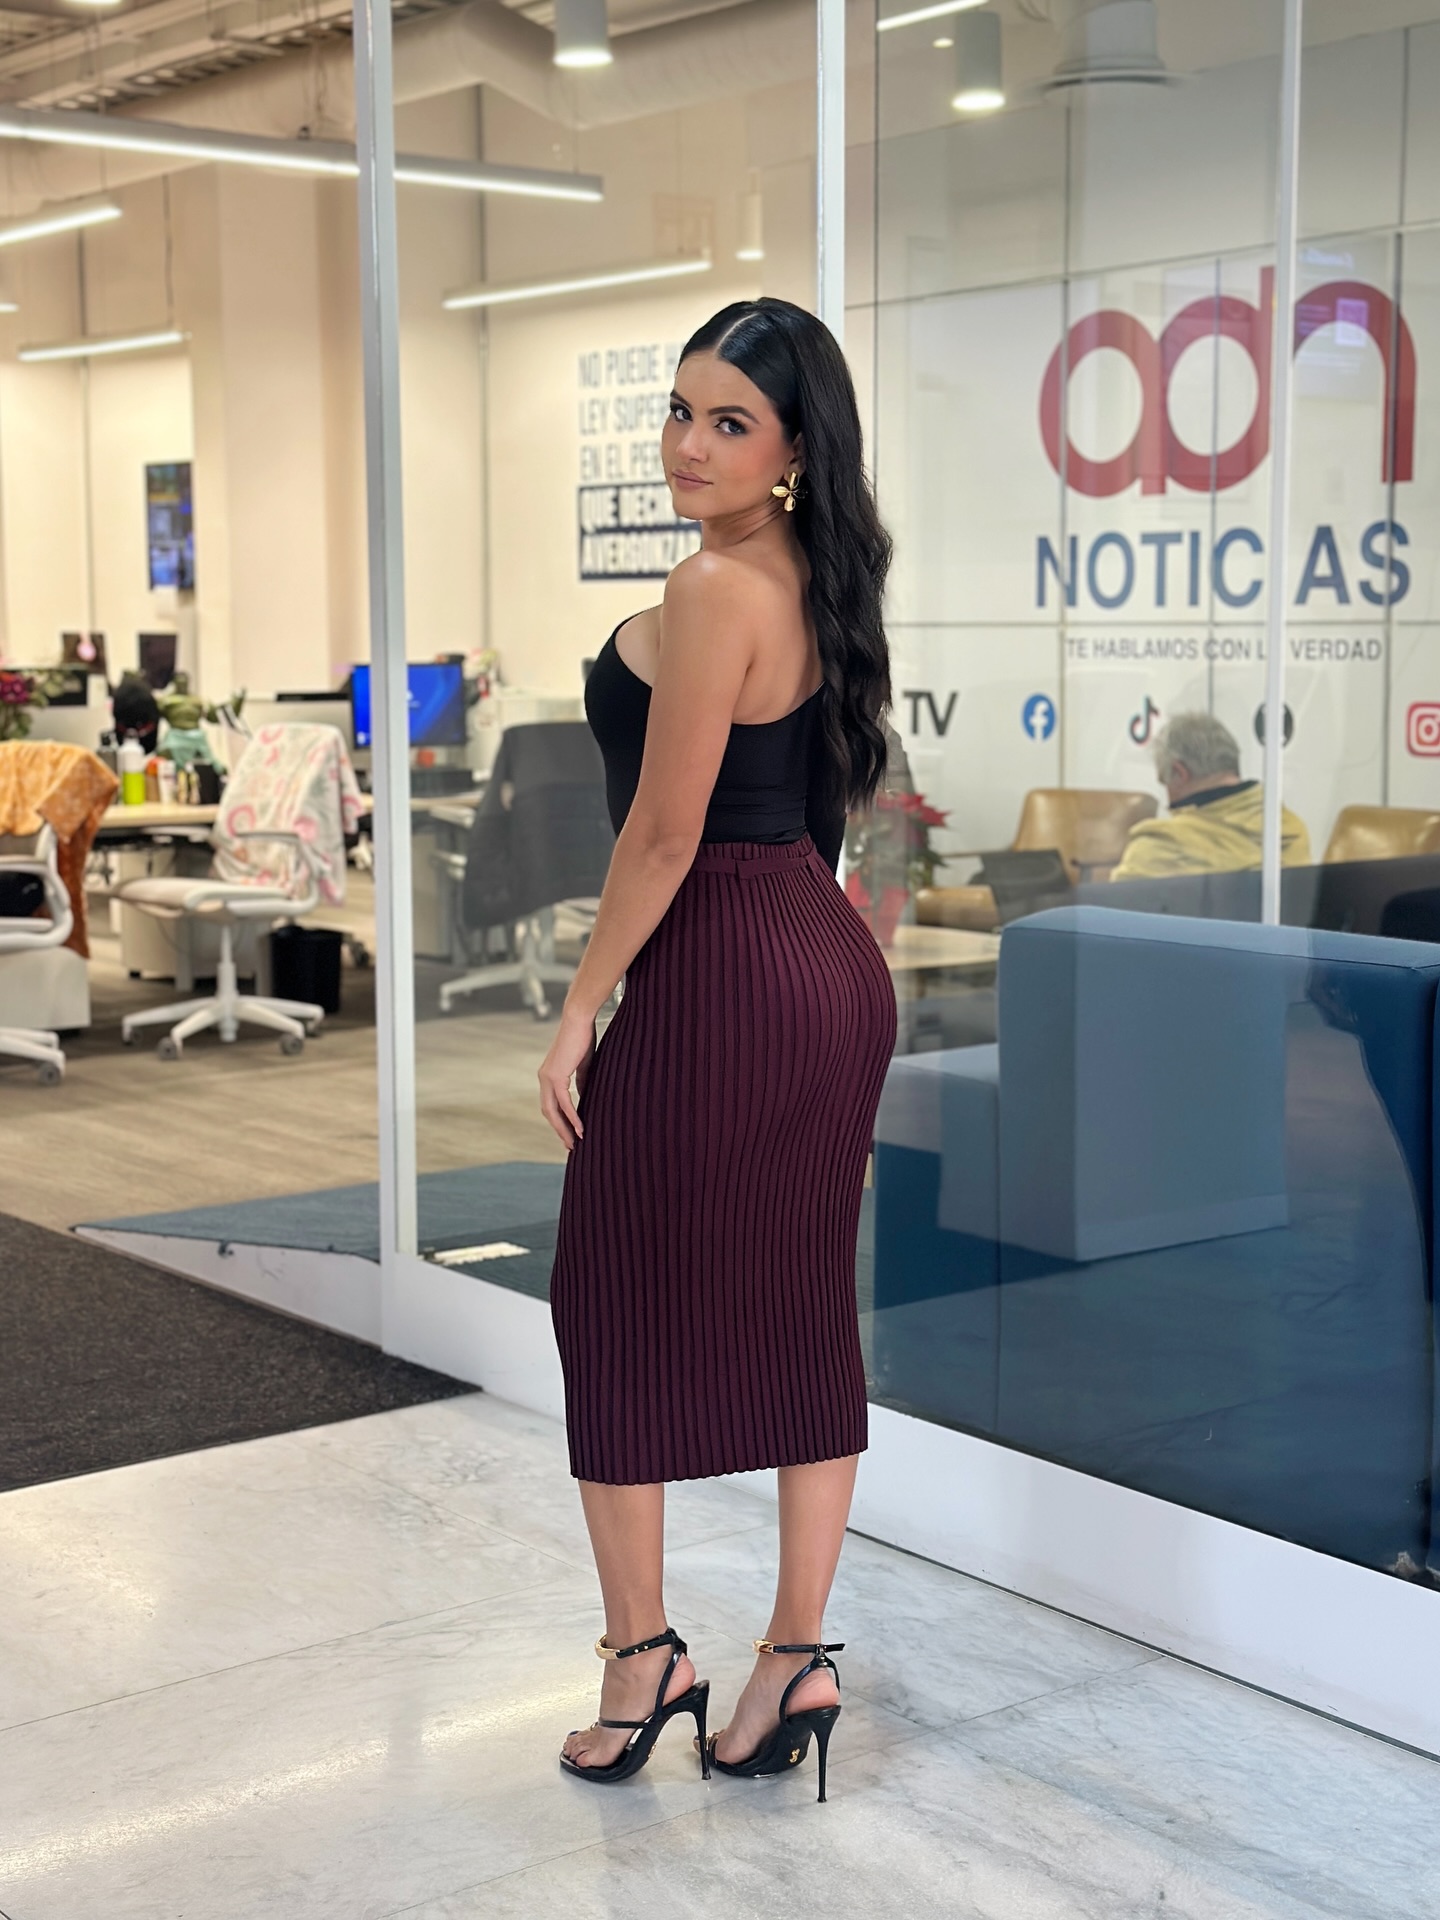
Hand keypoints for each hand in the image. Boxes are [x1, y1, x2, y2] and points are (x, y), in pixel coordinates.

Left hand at [538, 1008, 596, 1150]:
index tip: (570, 1134)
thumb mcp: (583, 1065)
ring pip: (553, 1110)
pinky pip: (564, 1102)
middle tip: (571, 1145)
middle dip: (560, 1130)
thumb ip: (581, 1081)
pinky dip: (572, 1116)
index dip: (560, 1120)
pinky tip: (580, 1128)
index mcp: (549, 1075)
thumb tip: (582, 1096)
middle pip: (549, 1112)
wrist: (579, 1019)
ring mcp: (548, 1077)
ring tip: (574, 1142)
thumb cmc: (583, 1037)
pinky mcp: (556, 1075)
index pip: (552, 1104)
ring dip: (564, 1128)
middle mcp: (544, 1078)